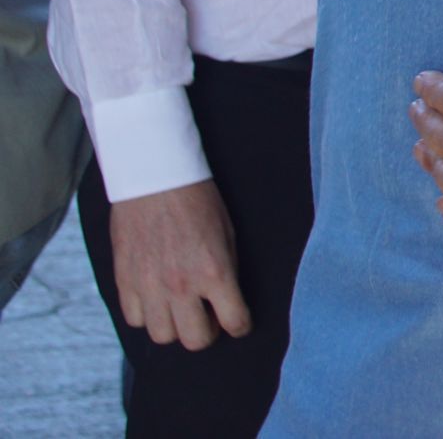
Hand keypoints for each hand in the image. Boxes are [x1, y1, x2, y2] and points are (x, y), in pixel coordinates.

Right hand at [108, 180, 250, 349]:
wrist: (156, 179)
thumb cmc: (199, 203)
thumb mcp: (227, 234)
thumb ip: (227, 271)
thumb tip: (227, 301)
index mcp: (214, 272)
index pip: (234, 322)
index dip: (240, 326)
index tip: (238, 322)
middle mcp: (181, 286)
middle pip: (195, 340)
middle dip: (207, 332)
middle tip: (208, 316)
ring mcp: (149, 286)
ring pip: (162, 336)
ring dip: (175, 326)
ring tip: (180, 307)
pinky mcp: (124, 282)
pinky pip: (135, 320)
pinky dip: (147, 315)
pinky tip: (156, 298)